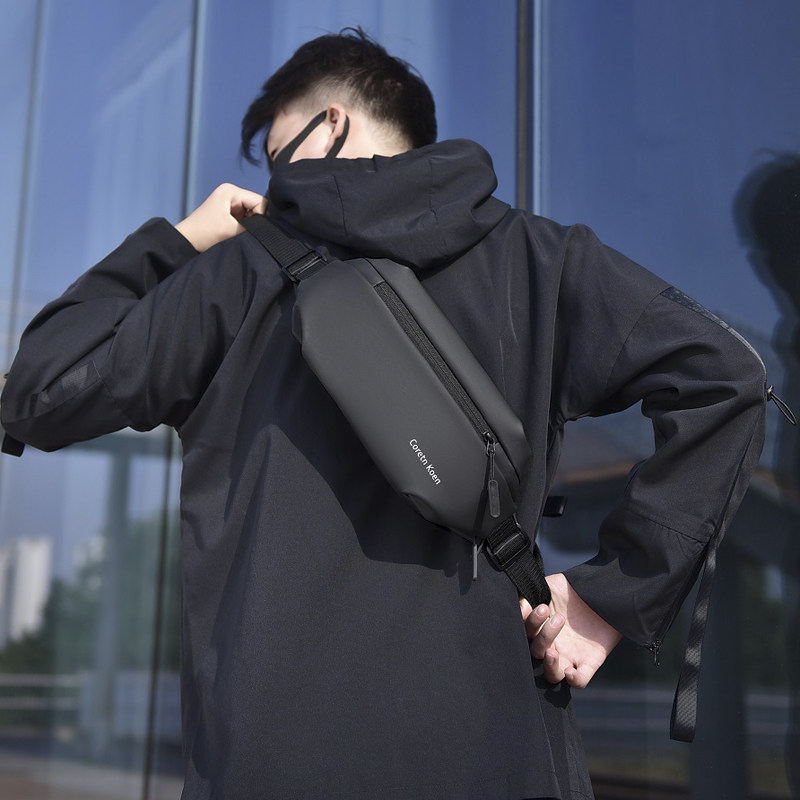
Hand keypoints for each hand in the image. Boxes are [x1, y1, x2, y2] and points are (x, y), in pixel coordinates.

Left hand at [175, 183, 266, 251]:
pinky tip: (236, 234)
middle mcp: (232, 193)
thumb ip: (253, 228)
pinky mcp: (230, 214)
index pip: (261, 202)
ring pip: (253, 215)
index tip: (252, 231)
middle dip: (255, 222)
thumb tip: (269, 231)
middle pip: (258, 207)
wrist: (186, 242)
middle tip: (244, 233)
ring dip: (250, 226)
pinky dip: (245, 229)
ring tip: (237, 234)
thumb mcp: (231, 230)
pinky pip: (247, 220)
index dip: (261, 218)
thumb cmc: (204, 234)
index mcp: (231, 191)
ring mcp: (230, 203)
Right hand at [521, 572, 621, 687]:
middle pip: (536, 652)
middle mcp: (552, 644)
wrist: (603, 593)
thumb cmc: (572, 590)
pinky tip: (571, 671)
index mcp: (540, 627)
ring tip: (552, 652)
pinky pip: (580, 681)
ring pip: (552, 675)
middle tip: (559, 618)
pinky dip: (574, 680)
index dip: (530, 623)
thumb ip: (531, 594)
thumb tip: (520, 609)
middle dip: (545, 635)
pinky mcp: (588, 662)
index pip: (526, 632)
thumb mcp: (550, 586)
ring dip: (549, 666)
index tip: (541, 607)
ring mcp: (569, 655)